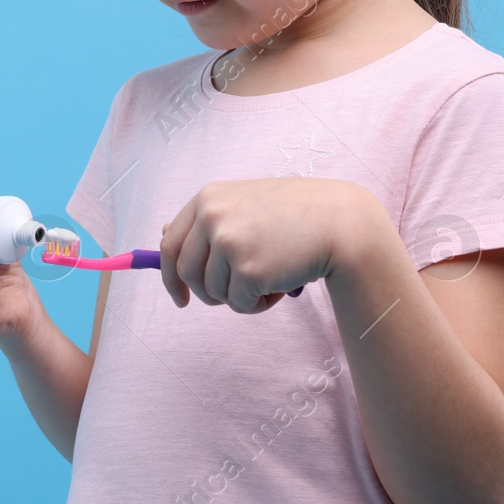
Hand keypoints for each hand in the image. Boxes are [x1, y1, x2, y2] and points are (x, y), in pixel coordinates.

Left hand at [160, 178, 377, 312]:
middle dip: (207, 294)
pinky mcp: (248, 269)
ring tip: (271, 279)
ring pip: (214, 293)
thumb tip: (164, 234)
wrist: (340, 221)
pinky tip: (282, 285)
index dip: (170, 277)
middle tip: (236, 296)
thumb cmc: (295, 214)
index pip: (170, 245)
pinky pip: (240, 305)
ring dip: (240, 297)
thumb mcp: (245, 205)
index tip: (181, 299)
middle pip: (187, 273)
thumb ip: (208, 220)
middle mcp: (212, 216)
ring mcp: (228, 242)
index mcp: (208, 198)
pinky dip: (259, 305)